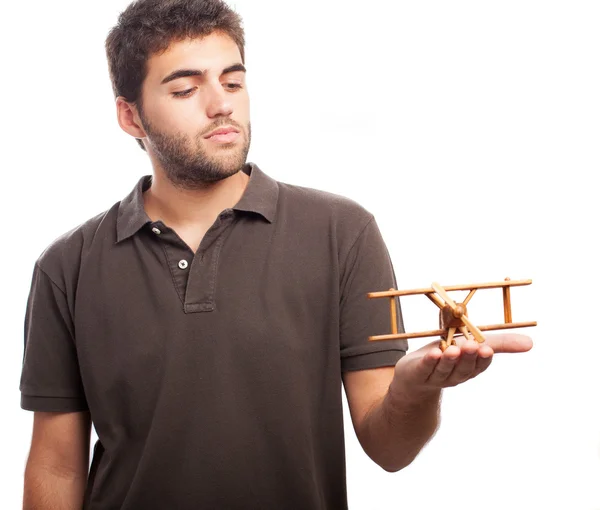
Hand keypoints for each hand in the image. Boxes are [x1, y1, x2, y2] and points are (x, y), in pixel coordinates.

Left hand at [390, 333, 532, 397]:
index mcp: (468, 369)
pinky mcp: (417, 373)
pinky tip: (433, 354)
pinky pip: (424, 368)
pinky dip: (429, 362)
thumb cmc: (446, 357)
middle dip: (467, 357)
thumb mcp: (472, 345)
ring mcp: (435, 376)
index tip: (487, 348)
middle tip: (472, 346)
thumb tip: (531, 343)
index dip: (482, 358)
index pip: (478, 365)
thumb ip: (499, 344)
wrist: (414, 378)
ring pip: (444, 369)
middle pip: (462, 368)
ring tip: (453, 349)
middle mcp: (454, 375)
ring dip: (449, 359)